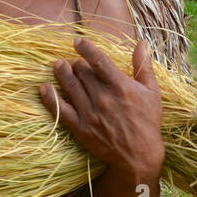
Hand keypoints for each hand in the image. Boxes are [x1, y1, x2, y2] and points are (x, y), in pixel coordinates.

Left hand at [39, 36, 164, 174]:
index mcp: (121, 87)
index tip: (77, 41)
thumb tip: (142, 42)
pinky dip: (51, 98)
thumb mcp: (152, 92)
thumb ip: (143, 66)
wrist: (139, 155)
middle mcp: (103, 98)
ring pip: (71, 86)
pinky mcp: (81, 128)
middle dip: (76, 64)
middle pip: (82, 72)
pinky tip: (44, 88)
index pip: (99, 61)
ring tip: (57, 65)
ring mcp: (90, 113)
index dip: (86, 48)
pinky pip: (62, 110)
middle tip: (74, 63)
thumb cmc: (148, 122)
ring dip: (62, 73)